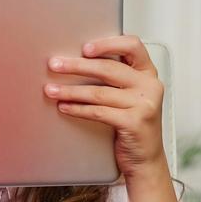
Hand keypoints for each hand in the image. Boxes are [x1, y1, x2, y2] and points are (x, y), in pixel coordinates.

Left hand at [44, 35, 166, 178]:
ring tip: (51, 90)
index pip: (132, 45)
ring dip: (70, 90)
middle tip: (55, 65)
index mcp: (148, 73)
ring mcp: (144, 104)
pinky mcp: (134, 122)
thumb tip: (76, 62)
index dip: (107, 44)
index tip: (85, 48)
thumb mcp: (130, 95)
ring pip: (99, 92)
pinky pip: (98, 112)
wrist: (145, 158)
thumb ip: (115, 78)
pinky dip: (78, 109)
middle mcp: (149, 85)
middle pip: (108, 68)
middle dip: (76, 66)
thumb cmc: (133, 123)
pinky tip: (64, 107)